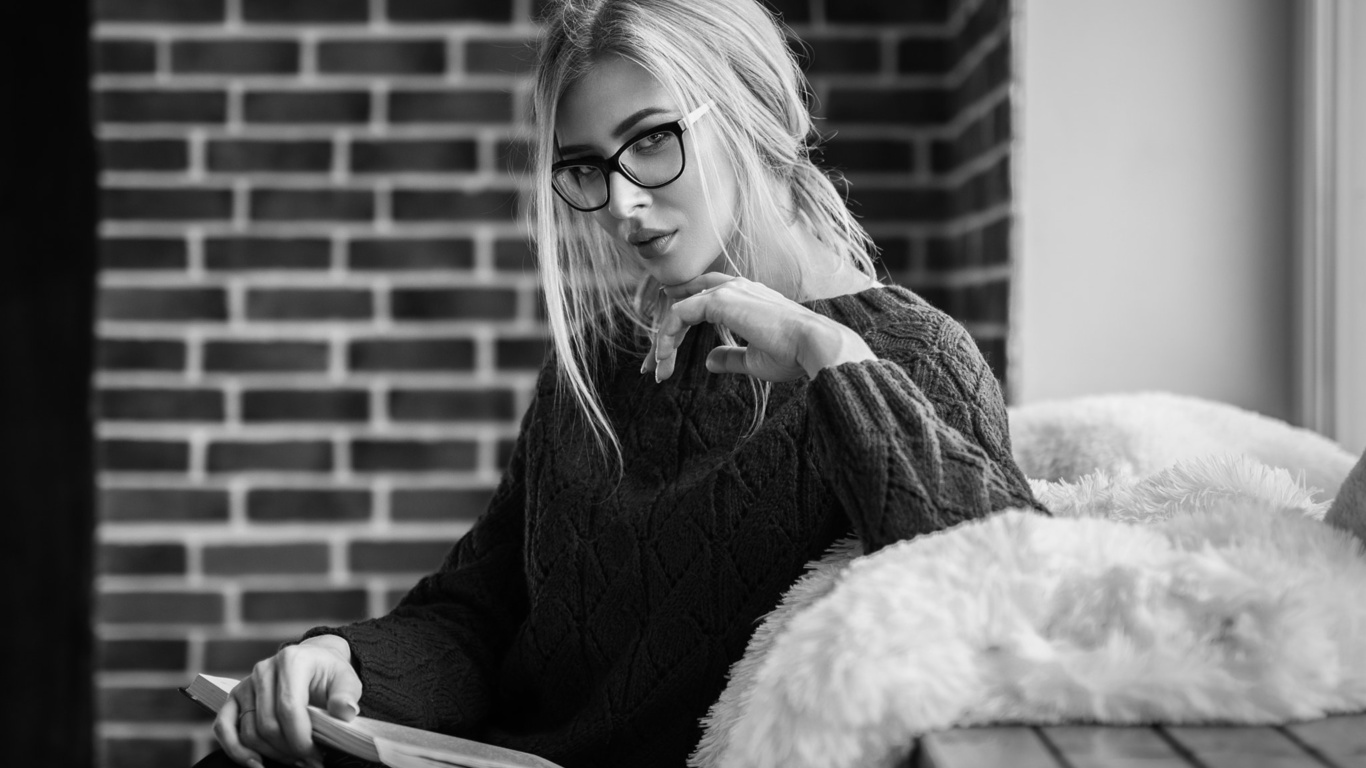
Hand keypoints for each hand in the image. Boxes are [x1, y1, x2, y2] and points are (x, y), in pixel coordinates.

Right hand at [213, 634, 360, 767]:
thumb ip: (346, 695)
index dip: (300, 738)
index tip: (316, 756)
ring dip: (270, 754)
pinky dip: (235, 749)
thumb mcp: (347, 679)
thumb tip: (345, 712)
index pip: (289, 708)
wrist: (313, 661)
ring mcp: (246, 683)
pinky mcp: (235, 697)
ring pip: (249, 731)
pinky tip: (255, 763)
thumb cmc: (329, 673)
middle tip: (309, 762)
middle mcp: (264, 670)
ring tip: (294, 761)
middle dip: (289, 750)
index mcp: (292, 661)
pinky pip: (223, 727)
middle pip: (268, 724)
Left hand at [644, 273, 875, 382]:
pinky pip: (680, 312)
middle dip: (664, 333)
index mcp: (745, 297)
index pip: (701, 301)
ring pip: (678, 308)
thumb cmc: (792, 355)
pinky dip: (667, 334)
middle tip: (651, 366)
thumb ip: (730, 356)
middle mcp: (735, 288)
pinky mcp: (720, 300)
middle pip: (684, 302)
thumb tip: (710, 361)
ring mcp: (728, 290)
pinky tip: (664, 356)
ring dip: (663, 338)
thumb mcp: (754, 359)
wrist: (812, 347)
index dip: (679, 325)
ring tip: (657, 367)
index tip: (664, 354)